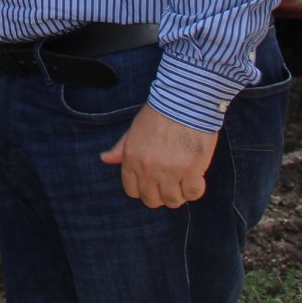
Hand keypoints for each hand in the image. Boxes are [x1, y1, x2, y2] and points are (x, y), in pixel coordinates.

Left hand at [101, 105, 217, 207]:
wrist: (183, 102)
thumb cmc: (159, 114)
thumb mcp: (134, 130)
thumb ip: (121, 149)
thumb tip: (105, 159)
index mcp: (131, 158)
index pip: (132, 191)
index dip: (144, 190)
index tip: (153, 183)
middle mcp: (147, 167)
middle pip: (152, 200)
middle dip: (161, 195)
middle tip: (171, 184)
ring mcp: (169, 170)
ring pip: (173, 200)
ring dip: (179, 194)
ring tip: (184, 180)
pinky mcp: (191, 169)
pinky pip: (193, 193)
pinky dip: (195, 189)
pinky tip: (196, 176)